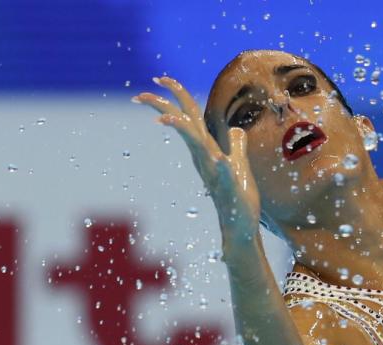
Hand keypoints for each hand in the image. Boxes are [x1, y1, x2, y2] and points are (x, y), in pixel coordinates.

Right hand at [134, 77, 260, 245]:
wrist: (241, 226)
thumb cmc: (238, 197)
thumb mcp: (239, 166)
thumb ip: (236, 146)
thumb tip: (236, 130)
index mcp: (207, 150)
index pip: (189, 117)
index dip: (176, 97)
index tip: (159, 79)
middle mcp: (206, 158)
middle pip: (185, 124)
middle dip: (165, 107)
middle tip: (142, 93)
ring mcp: (215, 172)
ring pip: (197, 145)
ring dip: (184, 131)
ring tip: (168, 118)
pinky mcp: (229, 187)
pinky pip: (224, 173)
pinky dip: (221, 165)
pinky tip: (220, 160)